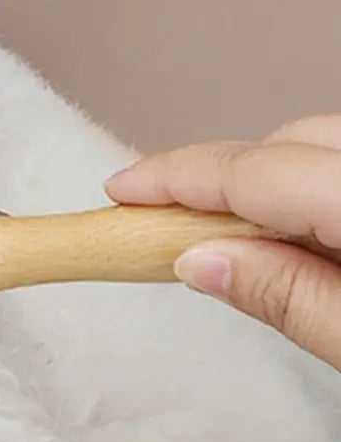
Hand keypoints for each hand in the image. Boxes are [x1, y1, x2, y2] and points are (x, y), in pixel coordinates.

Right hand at [105, 113, 340, 369]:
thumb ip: (290, 298)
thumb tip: (201, 262)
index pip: (252, 171)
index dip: (175, 178)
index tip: (120, 191)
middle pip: (290, 143)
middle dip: (227, 180)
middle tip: (177, 239)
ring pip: (322, 145)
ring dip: (275, 183)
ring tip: (250, 248)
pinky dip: (314, 188)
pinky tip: (310, 236)